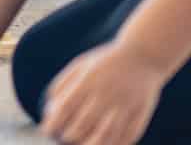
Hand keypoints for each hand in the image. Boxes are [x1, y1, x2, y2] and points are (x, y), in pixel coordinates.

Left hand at [41, 43, 162, 144]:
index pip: (64, 109)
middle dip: (68, 137)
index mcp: (87, 82)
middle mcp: (105, 96)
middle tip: (63, 138)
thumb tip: (49, 108)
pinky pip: (125, 138)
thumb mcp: (80, 65)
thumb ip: (62, 85)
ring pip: (104, 138)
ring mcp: (124, 107)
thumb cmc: (105, 62)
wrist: (144, 55)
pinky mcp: (140, 116)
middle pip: (82, 126)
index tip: (46, 130)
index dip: (52, 123)